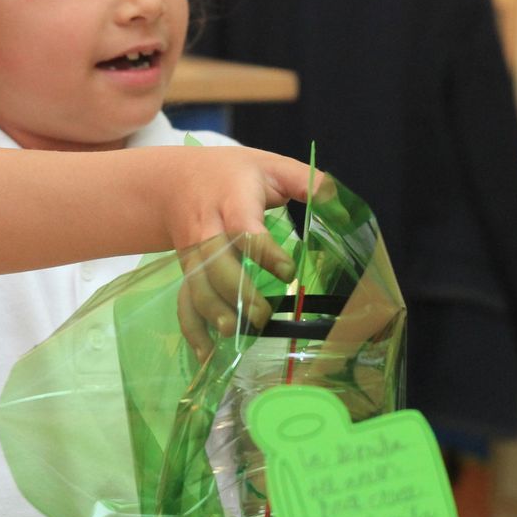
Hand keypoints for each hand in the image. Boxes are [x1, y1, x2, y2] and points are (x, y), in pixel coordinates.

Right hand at [163, 148, 336, 354]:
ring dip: (212, 311)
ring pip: (196, 285)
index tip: (288, 272)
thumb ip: (306, 182)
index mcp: (232, 200)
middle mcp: (206, 228)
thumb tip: (341, 208)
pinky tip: (207, 351)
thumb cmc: (231, 174)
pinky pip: (184, 300)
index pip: (244, 228)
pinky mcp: (186, 270)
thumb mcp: (269, 165)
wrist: (174, 181)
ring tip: (235, 333)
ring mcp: (192, 252)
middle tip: (262, 315)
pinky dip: (192, 327)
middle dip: (236, 291)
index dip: (264, 252)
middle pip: (214, 263)